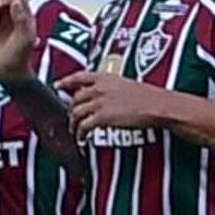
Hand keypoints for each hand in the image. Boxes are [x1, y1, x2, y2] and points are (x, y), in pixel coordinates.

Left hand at [54, 66, 171, 133]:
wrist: (157, 105)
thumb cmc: (148, 97)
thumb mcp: (126, 84)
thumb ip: (111, 88)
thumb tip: (103, 96)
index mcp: (105, 77)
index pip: (79, 76)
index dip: (66, 81)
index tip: (57, 85)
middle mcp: (99, 88)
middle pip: (75, 98)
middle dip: (71, 109)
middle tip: (72, 118)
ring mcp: (100, 101)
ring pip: (76, 112)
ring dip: (73, 124)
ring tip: (75, 131)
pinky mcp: (103, 116)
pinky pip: (84, 126)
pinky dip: (81, 133)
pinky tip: (83, 138)